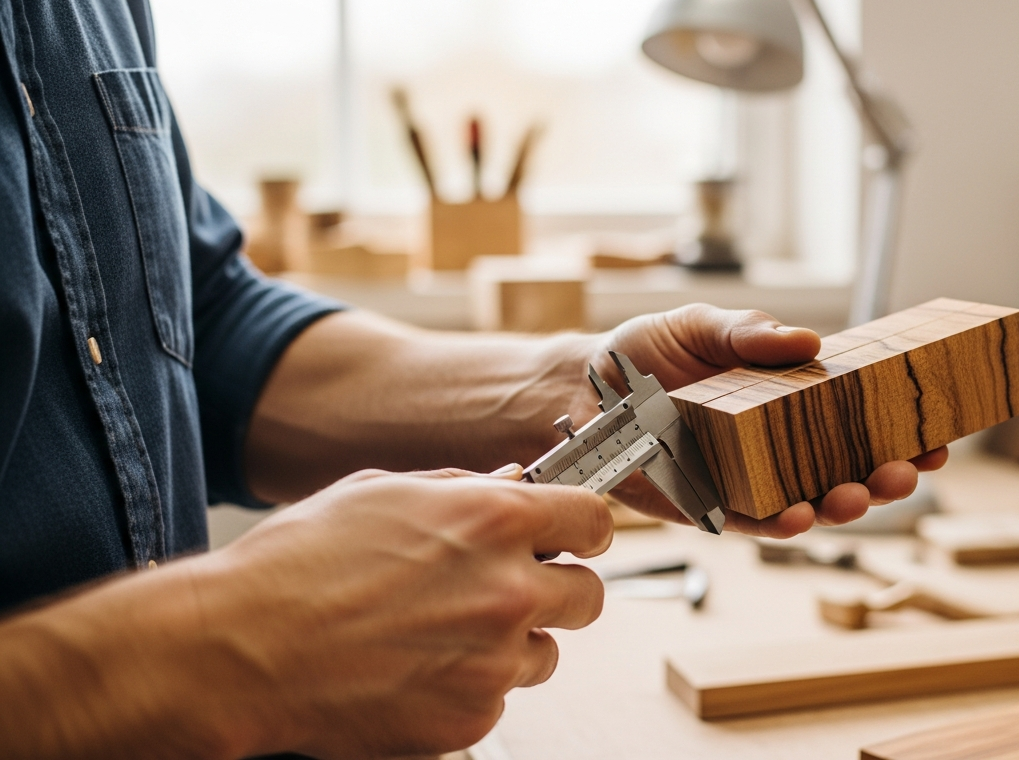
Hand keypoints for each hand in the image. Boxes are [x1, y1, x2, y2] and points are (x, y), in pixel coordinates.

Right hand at [1, 468, 611, 758]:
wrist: (240, 650)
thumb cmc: (298, 565)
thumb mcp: (385, 492)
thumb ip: (463, 490)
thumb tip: (511, 485)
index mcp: (494, 522)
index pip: (593, 519)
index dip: (583, 527)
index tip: (574, 535)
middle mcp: (507, 591)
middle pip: (589, 596)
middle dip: (558, 589)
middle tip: (515, 589)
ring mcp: (493, 662)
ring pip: (546, 652)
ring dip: (513, 642)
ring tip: (445, 633)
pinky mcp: (470, 718)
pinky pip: (498, 698)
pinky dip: (470, 686)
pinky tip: (417, 668)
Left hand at [572, 304, 948, 537]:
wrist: (582, 387)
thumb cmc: (645, 352)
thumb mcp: (701, 326)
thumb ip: (748, 333)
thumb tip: (808, 341)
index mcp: (786, 402)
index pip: (858, 422)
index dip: (902, 434)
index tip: (939, 439)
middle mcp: (775, 447)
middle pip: (846, 470)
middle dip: (884, 477)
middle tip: (908, 471)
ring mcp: (746, 480)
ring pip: (809, 503)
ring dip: (840, 504)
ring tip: (856, 495)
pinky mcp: (707, 507)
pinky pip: (750, 523)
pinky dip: (776, 522)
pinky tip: (796, 516)